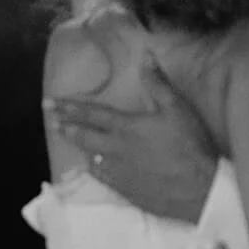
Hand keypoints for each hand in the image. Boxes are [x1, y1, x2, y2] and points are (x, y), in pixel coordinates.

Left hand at [46, 61, 218, 221]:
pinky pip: (102, 178)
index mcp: (126, 127)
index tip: (51, 103)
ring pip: (90, 157)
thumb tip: (145, 57)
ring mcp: (119, 173)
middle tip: (50, 120)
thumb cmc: (189, 146)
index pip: (91, 114)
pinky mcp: (126, 191)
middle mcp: (116, 150)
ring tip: (67, 138)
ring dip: (78, 146)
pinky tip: (92, 166)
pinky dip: (94, 168)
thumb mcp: (177, 109)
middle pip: (84, 136)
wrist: (199, 190)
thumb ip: (158, 83)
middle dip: (65, 125)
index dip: (70, 107)